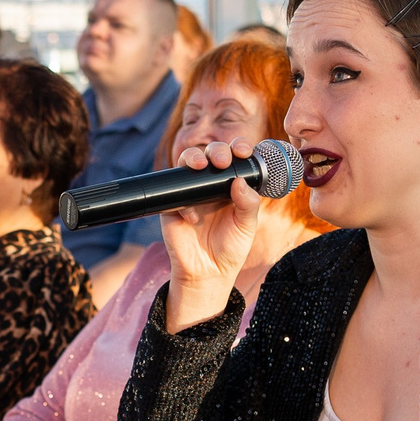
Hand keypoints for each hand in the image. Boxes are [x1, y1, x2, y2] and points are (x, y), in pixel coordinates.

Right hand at [159, 138, 264, 330]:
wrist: (207, 272)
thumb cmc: (230, 248)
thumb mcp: (247, 226)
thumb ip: (248, 203)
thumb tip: (239, 180)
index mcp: (231, 186)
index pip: (234, 159)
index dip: (237, 148)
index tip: (243, 150)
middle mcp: (211, 185)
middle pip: (210, 154)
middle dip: (216, 150)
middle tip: (222, 160)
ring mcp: (190, 193)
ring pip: (187, 163)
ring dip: (193, 157)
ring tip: (201, 165)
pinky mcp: (172, 205)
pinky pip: (173, 191)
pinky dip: (184, 201)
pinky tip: (193, 218)